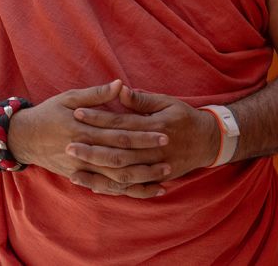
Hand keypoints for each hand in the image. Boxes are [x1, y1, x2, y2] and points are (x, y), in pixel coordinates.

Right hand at [6, 80, 170, 191]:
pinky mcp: (80, 177)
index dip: (142, 135)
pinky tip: (147, 190)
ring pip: (116, 179)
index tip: (164, 132)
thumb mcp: (69, 97)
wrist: (22, 137)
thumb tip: (120, 84)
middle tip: (170, 154)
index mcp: (84, 130)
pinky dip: (128, 191)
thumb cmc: (47, 113)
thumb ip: (96, 95)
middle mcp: (84, 153)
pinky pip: (107, 188)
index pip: (119, 134)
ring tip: (165, 176)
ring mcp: (82, 169)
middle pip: (121, 159)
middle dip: (147, 158)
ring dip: (142, 179)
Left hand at [66, 86, 220, 197]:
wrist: (209, 141)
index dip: (99, 118)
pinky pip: (130, 186)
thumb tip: (121, 90)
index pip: (121, 122)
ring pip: (122, 172)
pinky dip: (111, 187)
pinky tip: (93, 186)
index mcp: (155, 125)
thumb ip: (143, 100)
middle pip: (119, 150)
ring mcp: (156, 166)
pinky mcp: (156, 178)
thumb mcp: (168, 102)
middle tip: (68, 145)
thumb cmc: (185, 117)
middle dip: (92, 149)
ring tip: (73, 171)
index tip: (77, 113)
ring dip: (98, 172)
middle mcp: (154, 148)